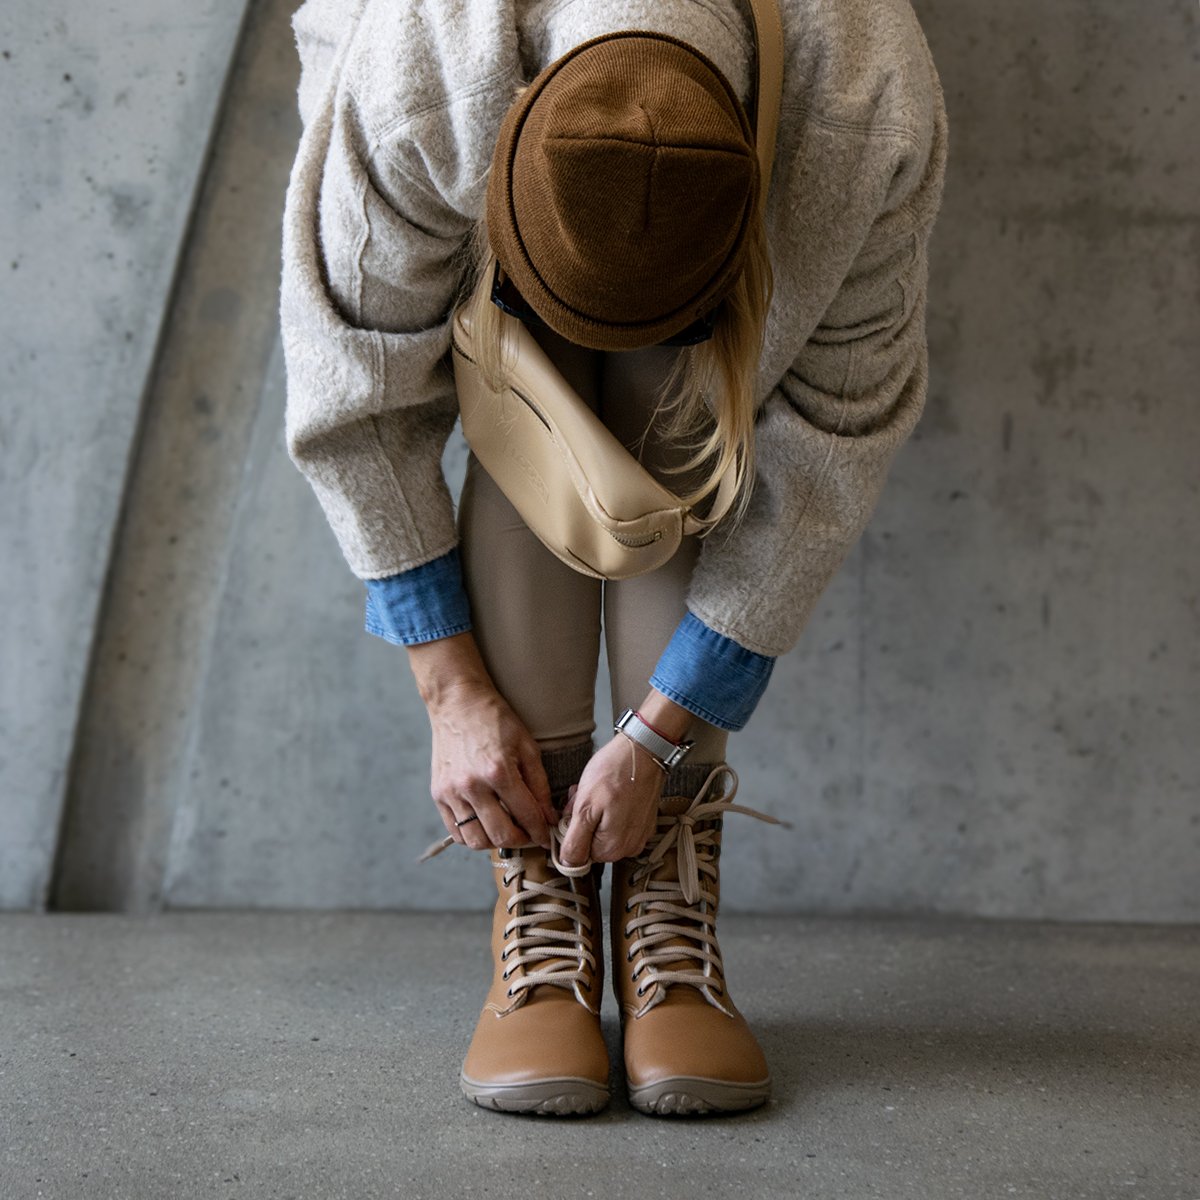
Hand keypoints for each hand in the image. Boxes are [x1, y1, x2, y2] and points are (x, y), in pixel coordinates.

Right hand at [407, 633, 554, 852]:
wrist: (457, 703)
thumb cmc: (495, 720)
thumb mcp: (527, 746)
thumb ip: (539, 785)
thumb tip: (548, 818)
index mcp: (498, 771)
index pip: (527, 816)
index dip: (542, 831)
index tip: (547, 836)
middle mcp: (472, 785)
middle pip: (501, 836)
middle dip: (522, 840)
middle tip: (529, 834)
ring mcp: (451, 792)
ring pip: (476, 840)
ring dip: (496, 842)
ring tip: (507, 829)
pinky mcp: (438, 795)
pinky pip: (456, 832)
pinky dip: (473, 836)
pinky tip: (486, 825)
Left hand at [558, 733, 666, 865]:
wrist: (645, 749)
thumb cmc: (616, 770)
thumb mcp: (585, 806)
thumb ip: (575, 841)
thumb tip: (568, 865)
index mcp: (613, 848)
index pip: (579, 854)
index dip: (571, 831)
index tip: (574, 811)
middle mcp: (629, 847)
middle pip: (591, 842)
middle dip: (583, 820)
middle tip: (583, 796)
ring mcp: (639, 834)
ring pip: (602, 830)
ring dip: (594, 812)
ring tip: (596, 790)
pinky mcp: (643, 821)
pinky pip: (617, 822)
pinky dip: (608, 808)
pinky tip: (608, 791)